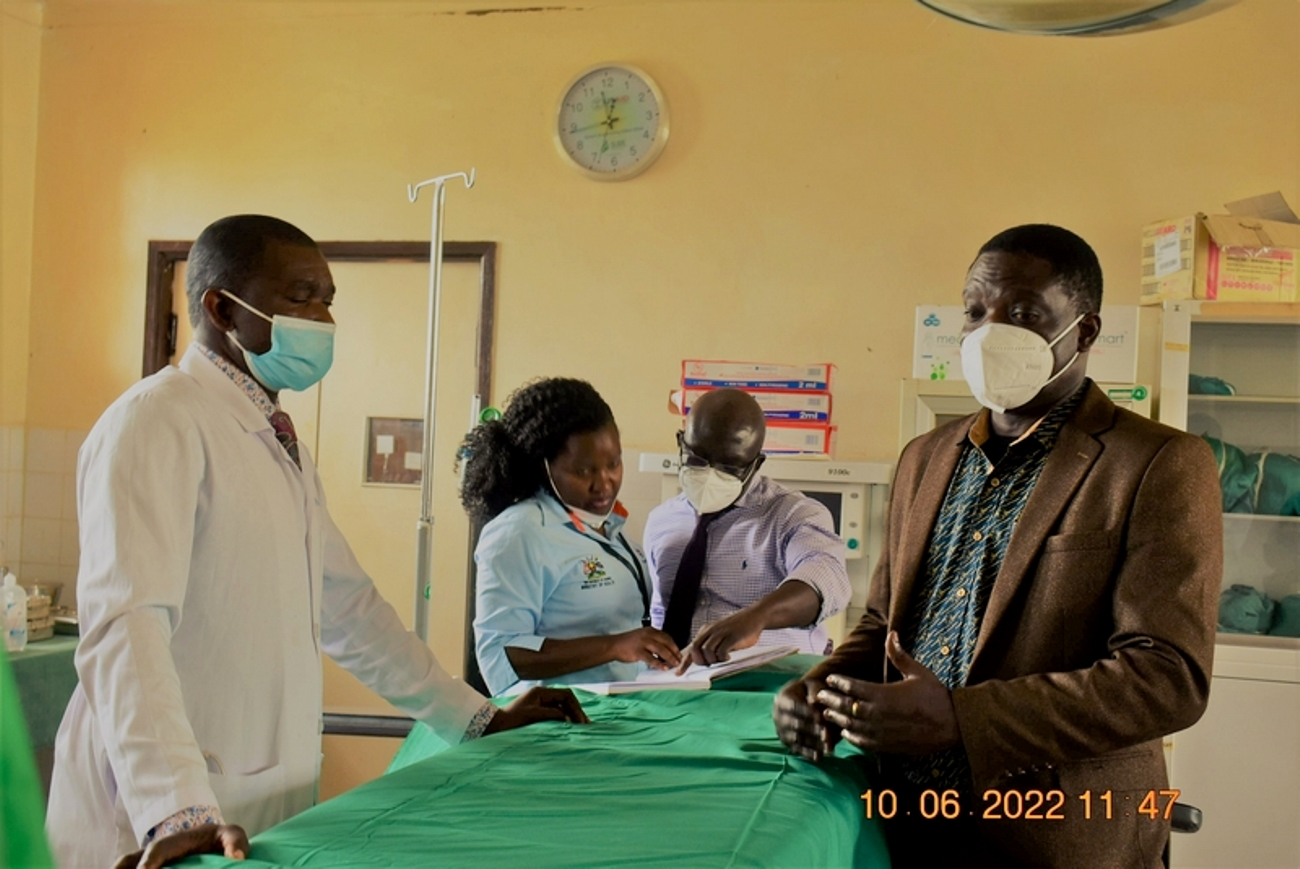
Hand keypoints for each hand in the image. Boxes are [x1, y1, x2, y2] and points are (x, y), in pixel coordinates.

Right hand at [113, 823, 248, 868]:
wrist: (211, 840)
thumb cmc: (219, 838)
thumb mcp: (231, 835)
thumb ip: (235, 841)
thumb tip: (238, 857)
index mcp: (176, 840)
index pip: (158, 849)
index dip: (150, 860)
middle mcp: (155, 849)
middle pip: (129, 859)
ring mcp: (147, 860)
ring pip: (123, 866)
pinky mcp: (147, 867)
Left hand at [484, 686, 590, 733]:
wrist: (493, 726)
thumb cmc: (510, 720)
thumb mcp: (533, 716)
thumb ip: (552, 714)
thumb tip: (569, 718)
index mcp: (541, 692)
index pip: (566, 695)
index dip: (576, 708)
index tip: (581, 722)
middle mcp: (541, 695)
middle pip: (566, 701)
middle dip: (576, 713)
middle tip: (586, 727)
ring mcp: (539, 704)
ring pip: (561, 708)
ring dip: (571, 718)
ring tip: (580, 730)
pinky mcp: (536, 713)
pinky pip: (555, 715)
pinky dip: (563, 721)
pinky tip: (567, 731)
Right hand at [608, 627, 681, 669]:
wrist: (614, 645)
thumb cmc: (628, 643)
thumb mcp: (642, 637)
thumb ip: (653, 641)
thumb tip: (666, 651)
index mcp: (650, 630)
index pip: (666, 637)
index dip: (674, 646)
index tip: (679, 653)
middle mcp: (648, 634)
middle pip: (666, 643)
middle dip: (674, 652)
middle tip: (679, 660)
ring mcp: (643, 643)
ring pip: (661, 650)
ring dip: (669, 658)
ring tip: (674, 665)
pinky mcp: (638, 652)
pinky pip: (651, 659)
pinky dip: (658, 664)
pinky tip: (663, 668)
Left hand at [675, 608, 764, 673]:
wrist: (754, 616)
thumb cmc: (737, 628)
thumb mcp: (720, 635)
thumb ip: (711, 645)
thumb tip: (702, 660)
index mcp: (706, 630)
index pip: (691, 647)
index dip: (684, 662)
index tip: (678, 673)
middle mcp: (711, 630)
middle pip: (695, 649)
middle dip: (700, 661)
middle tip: (709, 664)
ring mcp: (721, 632)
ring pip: (707, 650)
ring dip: (712, 660)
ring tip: (721, 659)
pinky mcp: (732, 636)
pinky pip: (722, 650)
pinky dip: (723, 657)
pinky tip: (728, 657)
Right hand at [773, 677, 839, 761]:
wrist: (803, 698)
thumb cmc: (811, 691)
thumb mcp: (813, 685)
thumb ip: (815, 691)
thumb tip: (814, 702)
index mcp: (782, 699)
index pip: (794, 707)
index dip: (808, 714)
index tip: (822, 719)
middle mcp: (777, 715)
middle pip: (794, 724)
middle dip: (812, 731)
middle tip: (827, 737)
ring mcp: (781, 730)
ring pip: (796, 739)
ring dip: (812, 744)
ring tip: (828, 748)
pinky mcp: (786, 742)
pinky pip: (796, 749)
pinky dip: (808, 754)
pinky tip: (819, 757)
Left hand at [816, 631, 959, 754]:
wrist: (953, 724)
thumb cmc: (935, 696)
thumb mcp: (917, 672)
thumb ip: (899, 655)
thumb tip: (891, 634)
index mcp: (883, 694)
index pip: (852, 687)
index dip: (839, 682)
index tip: (830, 679)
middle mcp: (877, 714)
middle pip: (846, 707)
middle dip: (831, 700)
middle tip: (820, 696)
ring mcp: (880, 732)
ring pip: (850, 725)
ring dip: (837, 719)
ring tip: (827, 713)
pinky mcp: (887, 746)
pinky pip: (862, 742)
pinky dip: (851, 737)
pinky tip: (846, 732)